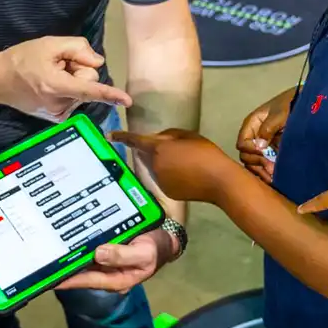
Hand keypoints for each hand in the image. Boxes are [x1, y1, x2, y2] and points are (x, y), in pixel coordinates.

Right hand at [0, 36, 131, 119]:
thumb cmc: (21, 59)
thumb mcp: (49, 44)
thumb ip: (77, 48)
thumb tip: (98, 62)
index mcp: (57, 86)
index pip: (90, 89)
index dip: (110, 94)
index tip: (127, 101)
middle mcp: (59, 105)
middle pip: (88, 82)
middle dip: (79, 70)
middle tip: (57, 64)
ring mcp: (58, 113)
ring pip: (82, 91)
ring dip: (72, 80)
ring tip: (49, 75)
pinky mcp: (57, 117)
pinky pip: (76, 98)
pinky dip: (68, 89)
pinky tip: (50, 84)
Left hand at [57, 229, 175, 292]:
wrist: (166, 238)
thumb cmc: (157, 249)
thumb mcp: (145, 254)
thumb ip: (123, 255)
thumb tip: (98, 253)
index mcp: (115, 279)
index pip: (87, 280)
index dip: (68, 279)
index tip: (49, 277)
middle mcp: (107, 272)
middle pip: (81, 270)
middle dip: (63, 266)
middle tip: (40, 259)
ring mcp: (105, 260)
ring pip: (83, 258)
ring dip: (68, 253)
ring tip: (46, 247)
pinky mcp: (106, 247)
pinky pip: (89, 246)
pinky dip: (78, 242)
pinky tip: (64, 234)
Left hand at [110, 129, 233, 203]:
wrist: (219, 181)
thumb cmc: (205, 154)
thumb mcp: (188, 136)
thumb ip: (170, 135)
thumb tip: (160, 140)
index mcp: (158, 148)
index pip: (136, 141)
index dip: (122, 137)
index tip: (109, 135)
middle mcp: (154, 166)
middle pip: (148, 154)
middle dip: (156, 150)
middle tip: (177, 149)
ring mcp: (159, 181)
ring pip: (155, 166)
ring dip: (163, 162)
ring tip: (185, 163)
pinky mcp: (166, 192)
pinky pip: (163, 178)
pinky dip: (170, 175)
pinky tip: (186, 175)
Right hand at [235, 89, 291, 183]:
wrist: (306, 105)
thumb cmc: (291, 105)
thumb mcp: (279, 114)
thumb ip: (268, 129)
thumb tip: (259, 147)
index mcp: (252, 125)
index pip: (243, 143)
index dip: (251, 150)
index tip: (263, 154)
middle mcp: (254, 137)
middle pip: (246, 156)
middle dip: (257, 163)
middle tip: (271, 169)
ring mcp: (263, 146)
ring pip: (254, 164)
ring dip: (262, 171)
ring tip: (273, 176)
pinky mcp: (272, 153)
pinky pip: (265, 166)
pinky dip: (268, 172)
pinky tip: (275, 177)